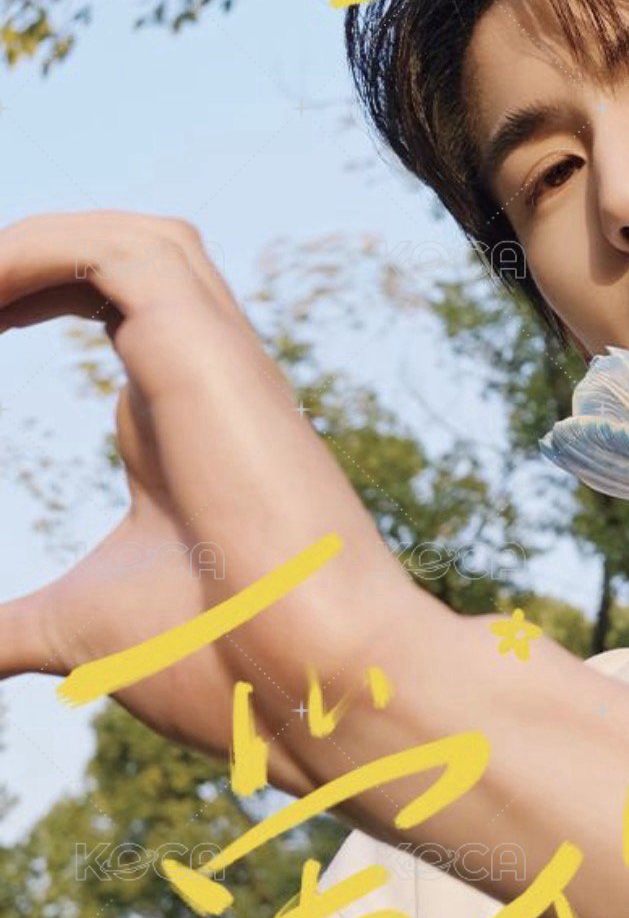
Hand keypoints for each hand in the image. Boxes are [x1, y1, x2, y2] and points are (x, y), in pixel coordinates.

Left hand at [0, 212, 426, 791]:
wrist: (310, 677)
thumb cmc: (221, 659)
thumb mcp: (74, 630)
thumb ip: (9, 629)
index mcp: (171, 418)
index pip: (100, 305)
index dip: (18, 296)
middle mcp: (196, 373)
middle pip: (110, 258)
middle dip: (19, 262)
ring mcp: (209, 356)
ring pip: (123, 240)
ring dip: (28, 247)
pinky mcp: (205, 346)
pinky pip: (116, 255)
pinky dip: (38, 253)